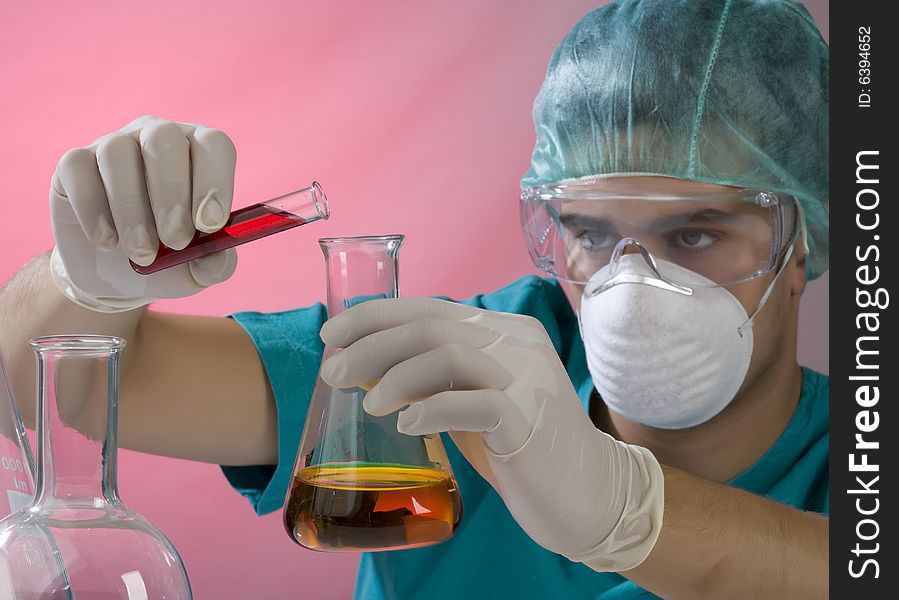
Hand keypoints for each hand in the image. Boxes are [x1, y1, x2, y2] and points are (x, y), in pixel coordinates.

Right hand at [50, 115, 237, 311]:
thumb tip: (218, 257)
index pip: (213, 144)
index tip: (210, 225)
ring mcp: (113, 144)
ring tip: (141, 254)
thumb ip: (217, 264)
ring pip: (118, 153)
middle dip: (172, 195)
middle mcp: (157, 138)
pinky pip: (79, 169)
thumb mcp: (199, 271)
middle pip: (164, 139)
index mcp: (199, 153)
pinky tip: (107, 242)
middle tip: (175, 242)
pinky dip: (94, 210)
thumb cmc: (169, 260)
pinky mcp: (74, 164)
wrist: (118, 276)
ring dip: (132, 209)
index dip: (215, 180)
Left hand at [319, 297, 664, 571]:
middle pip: (430, 326)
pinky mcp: (528, 417)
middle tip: (334, 372)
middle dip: (370, 344)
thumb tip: (365, 365)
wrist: (588, 492)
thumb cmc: (521, 447)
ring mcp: (525, 377)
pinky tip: (406, 425)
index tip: (331, 335)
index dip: (373, 316)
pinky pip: (470, 402)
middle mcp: (515, 342)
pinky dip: (430, 410)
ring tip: (370, 403)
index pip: (429, 308)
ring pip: (446, 353)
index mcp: (502, 330)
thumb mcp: (472, 400)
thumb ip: (434, 379)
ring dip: (395, 376)